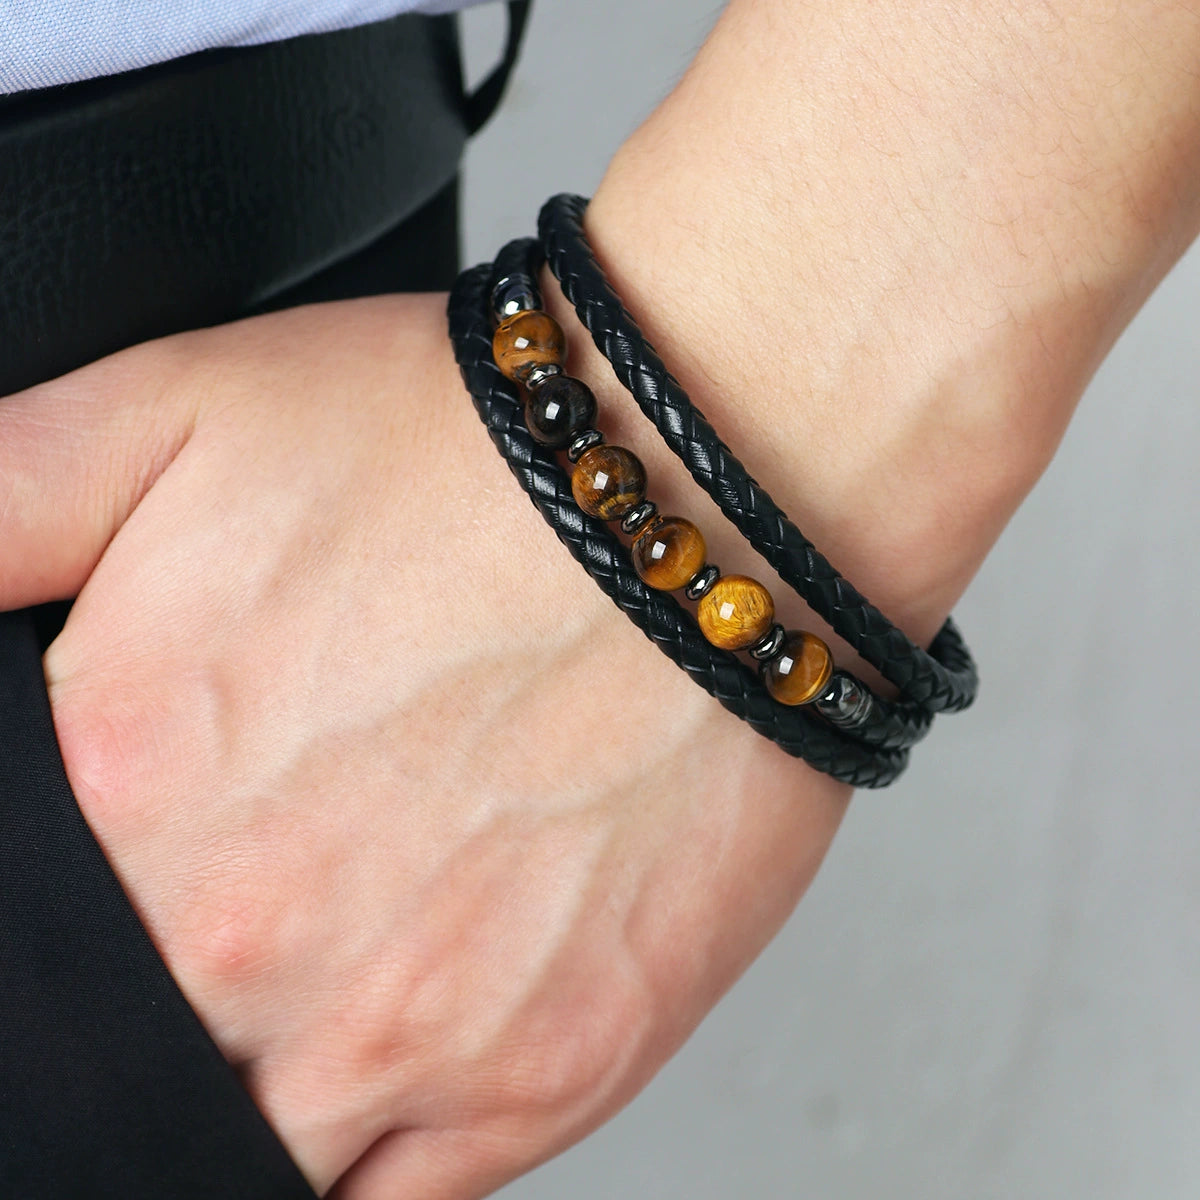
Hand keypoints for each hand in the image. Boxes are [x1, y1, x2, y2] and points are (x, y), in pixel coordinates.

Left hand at [0, 293, 850, 1197]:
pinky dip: (368, 1147)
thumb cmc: (470, 453)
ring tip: (337, 952)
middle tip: (273, 879)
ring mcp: (406, 1029)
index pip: (23, 957)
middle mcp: (249, 943)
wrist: (702, 498)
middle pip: (140, 1054)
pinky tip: (395, 1045)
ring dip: (268, 1074)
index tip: (143, 874)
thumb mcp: (166, 415)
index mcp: (131, 793)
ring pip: (256, 1152)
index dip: (72, 921)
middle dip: (178, 979)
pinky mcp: (549, 1067)